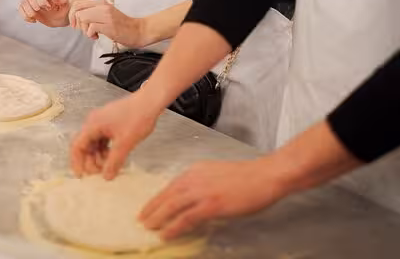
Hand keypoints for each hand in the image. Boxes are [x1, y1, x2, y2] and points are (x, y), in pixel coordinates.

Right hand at [18, 0, 71, 26]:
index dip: (42, 0)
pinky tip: (34, 21)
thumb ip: (62, 0)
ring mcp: (29, 0)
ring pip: (23, 3)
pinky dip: (25, 17)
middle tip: (43, 11)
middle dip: (35, 6)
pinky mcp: (26, 7)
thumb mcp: (66, 4)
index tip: (48, 8)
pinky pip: (20, 10)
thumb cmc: (63, 8)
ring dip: (29, 12)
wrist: (59, 16)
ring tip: (37, 17)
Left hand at [69, 0, 144, 46]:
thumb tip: (76, 18)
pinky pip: (90, 28)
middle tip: (85, 30)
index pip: (78, 3)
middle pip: (77, 11)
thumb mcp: (106, 14)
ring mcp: (106, 15)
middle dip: (77, 23)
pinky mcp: (109, 25)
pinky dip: (90, 34)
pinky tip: (97, 36)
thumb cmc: (122, 25)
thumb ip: (93, 13)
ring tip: (93, 34)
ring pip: (82, 18)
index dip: (73, 15)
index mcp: (101, 2)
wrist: (138, 30)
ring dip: (84, 29)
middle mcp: (103, 6)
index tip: (77, 24)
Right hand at [71, 91, 164, 179]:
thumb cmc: (137, 119)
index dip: (77, 162)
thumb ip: (114, 161)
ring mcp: (102, 121)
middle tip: (101, 173)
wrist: (150, 101)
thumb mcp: (125, 143)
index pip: (77, 146)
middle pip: (85, 145)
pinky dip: (106, 150)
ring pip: (94, 143)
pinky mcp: (110, 122)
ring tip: (110, 166)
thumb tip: (106, 177)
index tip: (83, 176)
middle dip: (90, 161)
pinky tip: (115, 157)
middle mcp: (93, 122)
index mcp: (92, 125)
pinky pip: (103, 139)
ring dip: (99, 156)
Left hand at [139, 158, 288, 239]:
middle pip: (166, 195)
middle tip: (141, 220)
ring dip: (158, 218)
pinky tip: (166, 234)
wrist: (265, 175)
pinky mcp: (211, 205)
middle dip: (151, 209)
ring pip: (172, 206)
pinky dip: (174, 227)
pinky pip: (186, 218)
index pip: (170, 186)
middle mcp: (194, 179)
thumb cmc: (247, 177)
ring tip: (149, 228)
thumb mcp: (217, 175)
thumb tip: (192, 201)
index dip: (157, 199)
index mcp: (195, 171)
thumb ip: (202, 184)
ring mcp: (202, 192)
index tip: (148, 208)